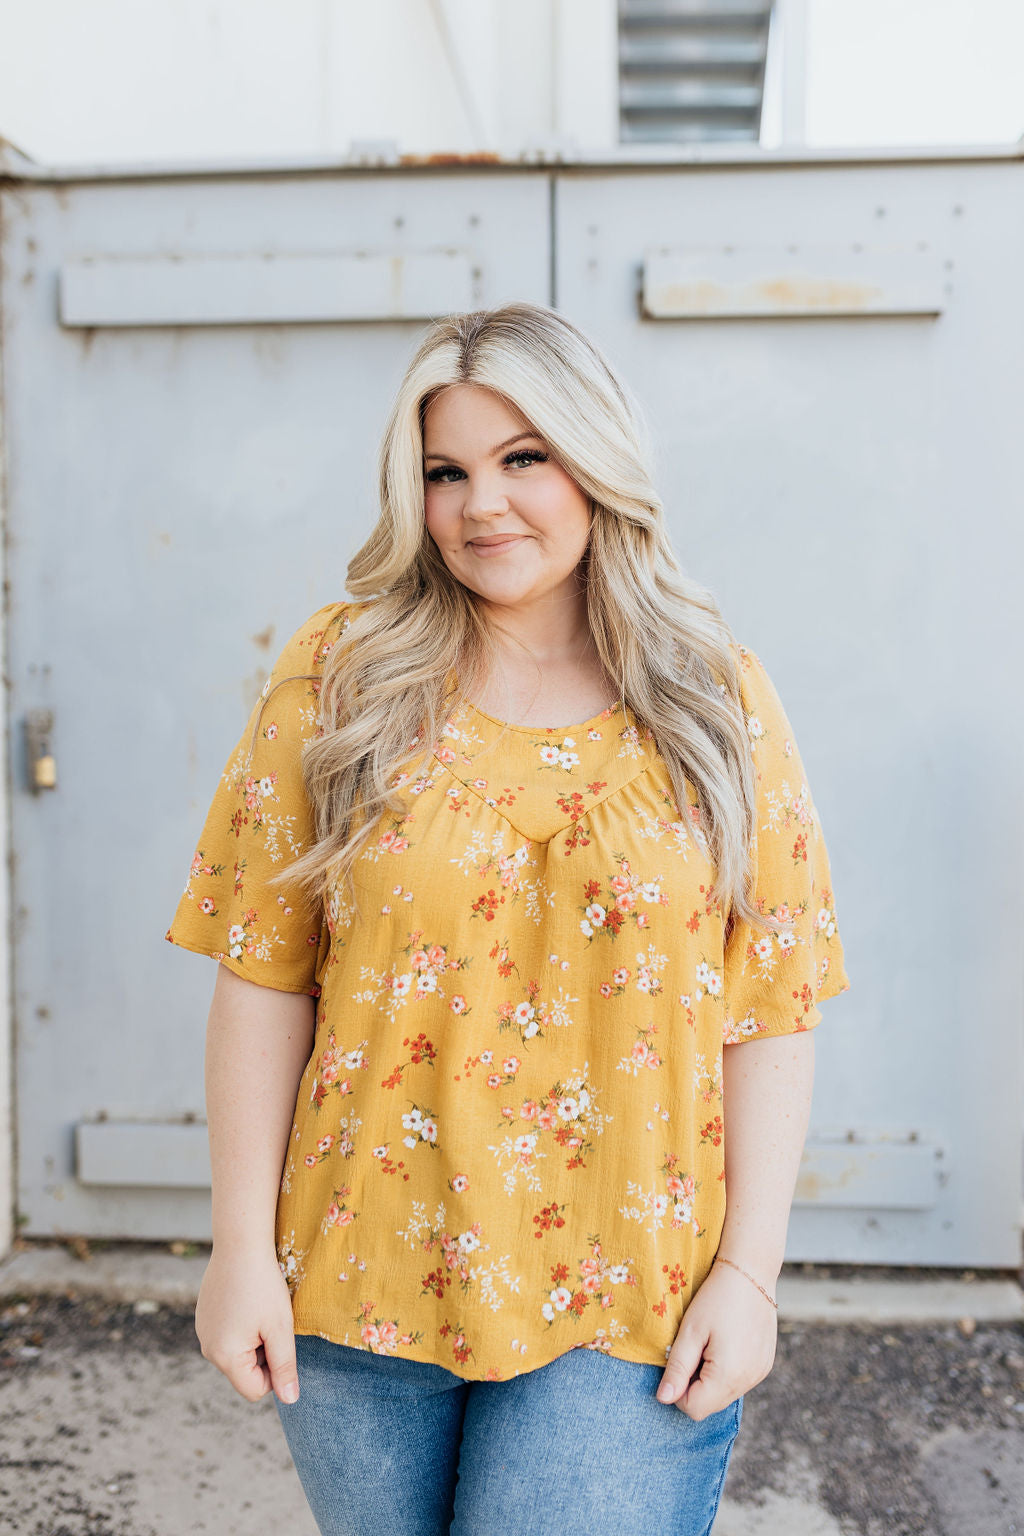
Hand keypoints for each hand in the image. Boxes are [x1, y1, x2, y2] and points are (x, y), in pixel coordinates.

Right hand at [195, 1245, 300, 1405]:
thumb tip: (290, 1400)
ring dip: (253, 1339)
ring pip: (237, 1353)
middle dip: (263, 1353)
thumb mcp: (280, 1327)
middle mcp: (207, 1349)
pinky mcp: (204, 1316)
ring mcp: (202, 1331)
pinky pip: (228, 1335)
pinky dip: (242, 1325)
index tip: (281, 1341)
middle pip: (245, 1372)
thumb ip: (285, 1366)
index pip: (255, 1390)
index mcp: (225, 1357)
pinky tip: (247, 1299)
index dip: (275, 1372)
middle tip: (271, 1320)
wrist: (240, 1243)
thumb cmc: (264, 1285)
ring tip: (259, 1307)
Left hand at [656, 1259, 777, 1418]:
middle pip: (711, 1405)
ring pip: (725, 1394)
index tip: (678, 1361)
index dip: (678, 1391)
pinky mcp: (766, 1364)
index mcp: (728, 1375)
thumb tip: (663, 1399)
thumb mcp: (690, 1331)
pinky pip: (740, 1381)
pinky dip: (727, 1371)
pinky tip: (725, 1343)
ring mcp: (760, 1373)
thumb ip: (677, 1369)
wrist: (751, 1271)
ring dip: (711, 1379)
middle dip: (695, 1385)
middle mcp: (749, 1381)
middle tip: (692, 1349)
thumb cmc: (716, 1298)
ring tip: (709, 1344)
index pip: (694, 1409)